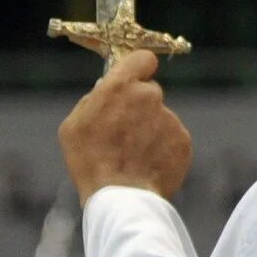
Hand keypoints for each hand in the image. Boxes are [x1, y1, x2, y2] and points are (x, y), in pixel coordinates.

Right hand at [59, 50, 192, 200]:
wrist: (120, 198)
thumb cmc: (90, 162)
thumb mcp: (73, 126)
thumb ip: (94, 100)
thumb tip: (106, 90)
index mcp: (121, 87)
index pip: (142, 58)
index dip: (138, 68)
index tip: (134, 78)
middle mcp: (149, 97)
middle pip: (150, 91)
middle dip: (140, 106)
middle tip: (125, 130)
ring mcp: (169, 118)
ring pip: (161, 117)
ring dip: (150, 130)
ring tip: (133, 155)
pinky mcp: (183, 140)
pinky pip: (172, 138)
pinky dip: (162, 148)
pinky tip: (146, 164)